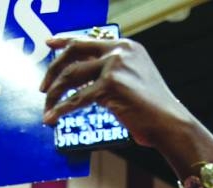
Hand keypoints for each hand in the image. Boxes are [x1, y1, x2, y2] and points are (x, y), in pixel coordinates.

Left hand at [40, 36, 192, 149]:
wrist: (170, 123)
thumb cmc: (152, 110)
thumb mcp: (134, 81)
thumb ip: (112, 73)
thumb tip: (84, 79)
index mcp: (126, 46)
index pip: (88, 39)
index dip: (65, 40)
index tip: (49, 44)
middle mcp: (120, 51)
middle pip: (74, 52)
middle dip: (53, 69)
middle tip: (43, 87)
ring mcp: (115, 66)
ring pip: (71, 75)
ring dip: (54, 93)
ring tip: (47, 107)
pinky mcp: (110, 86)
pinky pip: (76, 98)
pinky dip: (60, 110)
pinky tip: (51, 119)